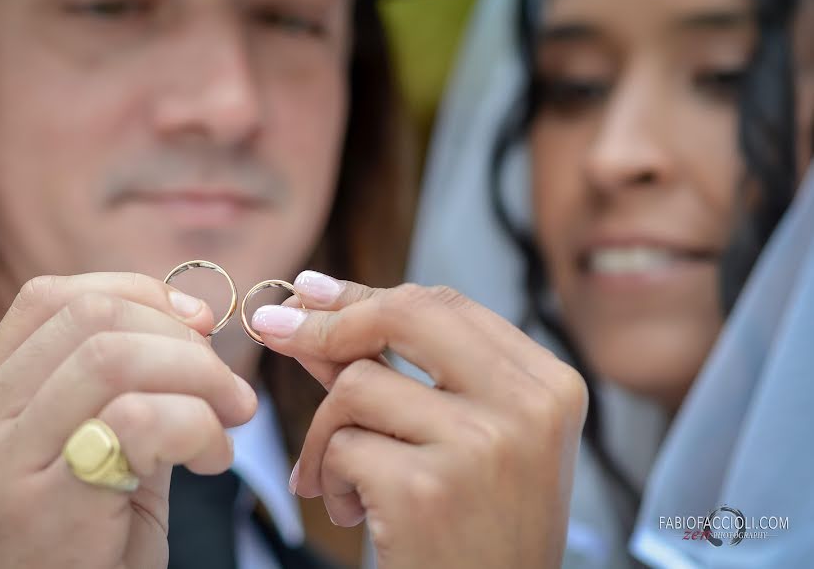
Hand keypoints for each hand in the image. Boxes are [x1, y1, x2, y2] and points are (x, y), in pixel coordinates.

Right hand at [0, 273, 256, 568]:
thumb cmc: (64, 557)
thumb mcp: (77, 464)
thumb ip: (121, 398)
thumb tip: (194, 334)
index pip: (53, 298)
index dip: (140, 294)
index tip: (199, 323)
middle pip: (92, 316)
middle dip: (183, 339)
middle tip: (227, 388)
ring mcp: (0, 460)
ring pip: (114, 356)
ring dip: (198, 378)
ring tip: (227, 423)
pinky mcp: (42, 506)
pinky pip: (135, 420)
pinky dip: (196, 425)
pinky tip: (212, 460)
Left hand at [252, 273, 586, 568]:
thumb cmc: (478, 531)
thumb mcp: (465, 439)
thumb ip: (400, 370)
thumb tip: (314, 306)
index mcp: (547, 384)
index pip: (446, 305)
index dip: (369, 295)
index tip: (314, 292)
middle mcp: (526, 406)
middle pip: (407, 314)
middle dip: (329, 322)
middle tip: (278, 331)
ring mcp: (481, 445)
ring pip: (358, 384)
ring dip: (326, 432)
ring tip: (338, 479)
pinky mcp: (427, 490)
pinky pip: (341, 446)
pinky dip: (328, 477)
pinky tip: (351, 510)